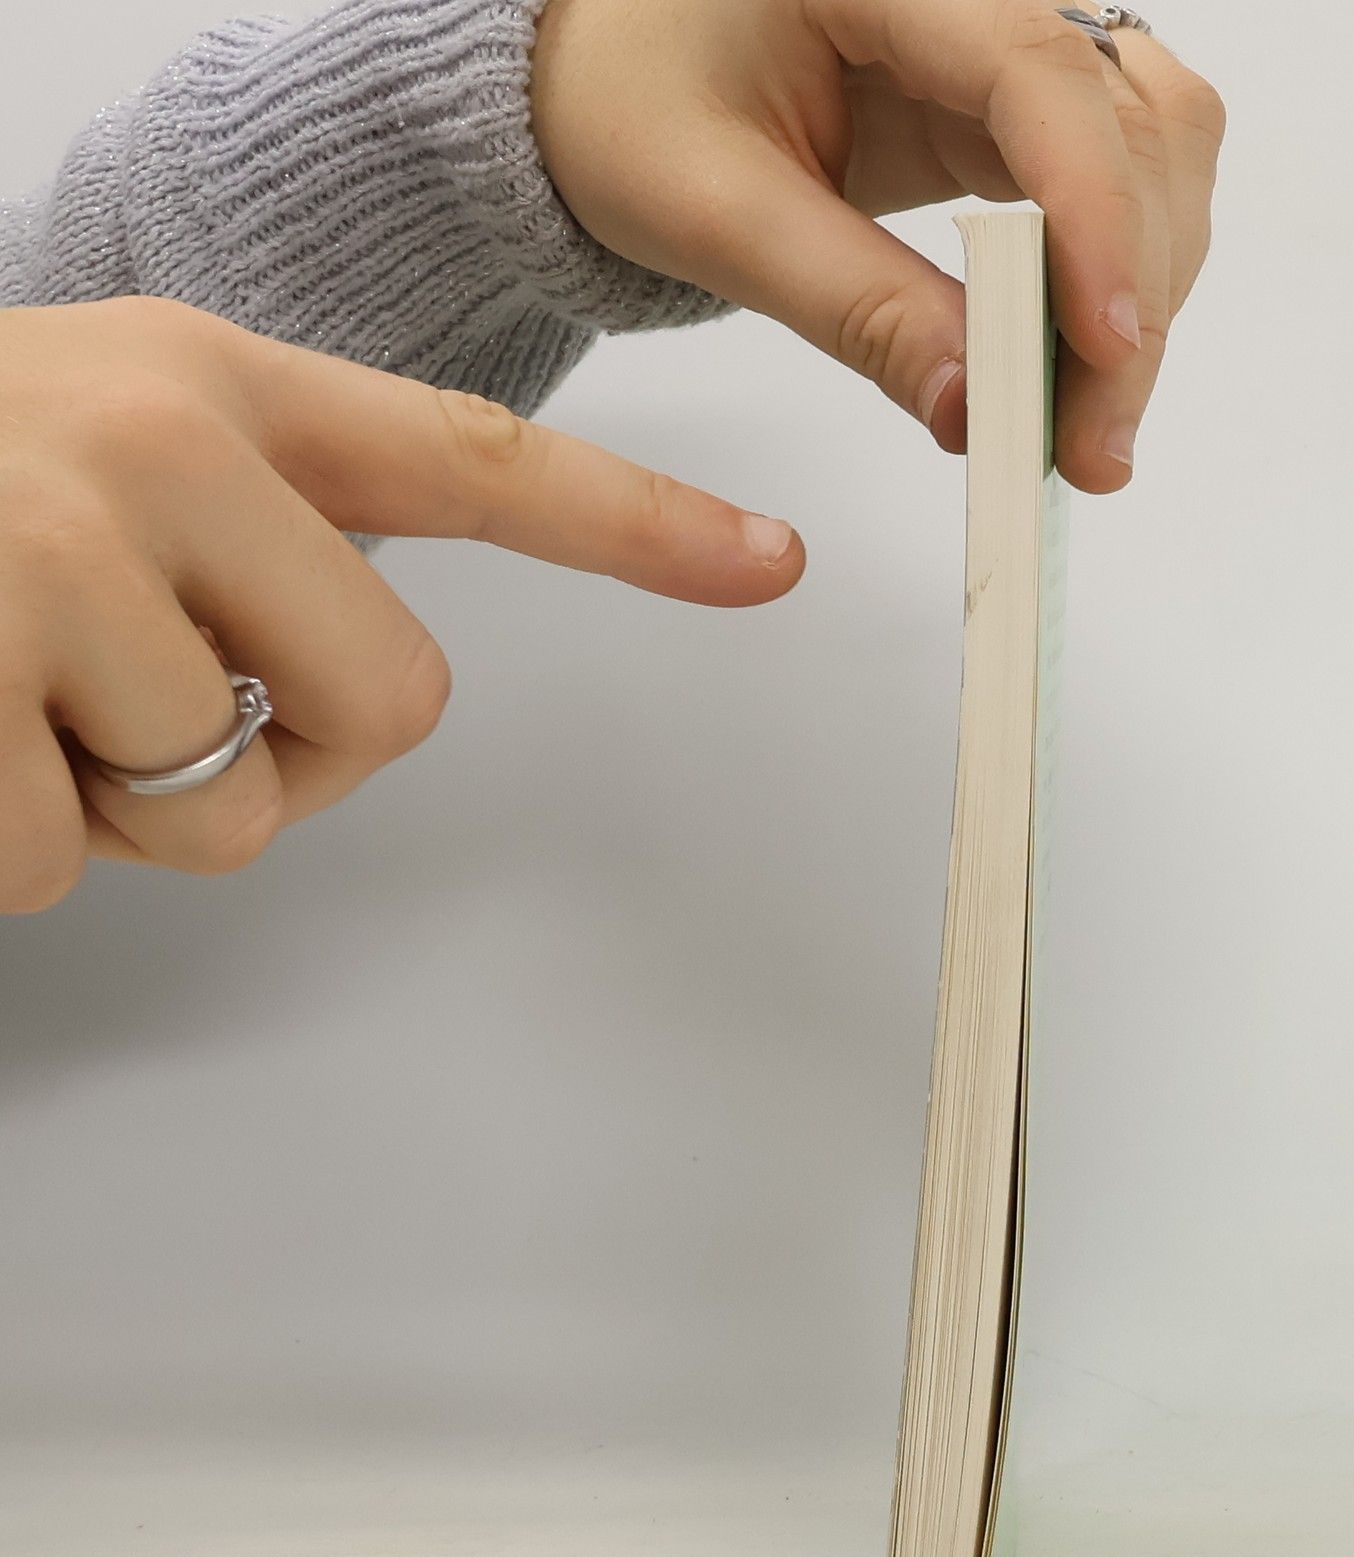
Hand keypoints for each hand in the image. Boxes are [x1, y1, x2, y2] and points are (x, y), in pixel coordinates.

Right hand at [0, 298, 803, 912]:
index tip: (773, 565)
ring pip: (214, 813)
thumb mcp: (109, 454)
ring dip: (107, 800)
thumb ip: (263, 540)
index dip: (641, 529)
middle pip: (392, 710)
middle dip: (287, 767)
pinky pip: (51, 865)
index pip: (480, 461)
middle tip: (149, 716)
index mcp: (220, 387)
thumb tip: (346, 710)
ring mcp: (45, 552)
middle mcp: (158, 446)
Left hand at [531, 0, 1224, 492]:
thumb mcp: (712, 211)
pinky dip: (1115, 279)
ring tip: (1083, 427)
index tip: (1106, 350)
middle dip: (1133, 292)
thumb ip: (852, 304)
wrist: (611, 73)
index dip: (1097, 216)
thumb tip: (974, 408)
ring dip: (1144, 290)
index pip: (1040, 75)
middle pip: (1133, 119)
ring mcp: (1009, 38)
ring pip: (1155, 147)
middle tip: (1090, 448)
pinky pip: (1117, 179)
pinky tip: (1074, 365)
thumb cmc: (629, 101)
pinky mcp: (1015, 103)